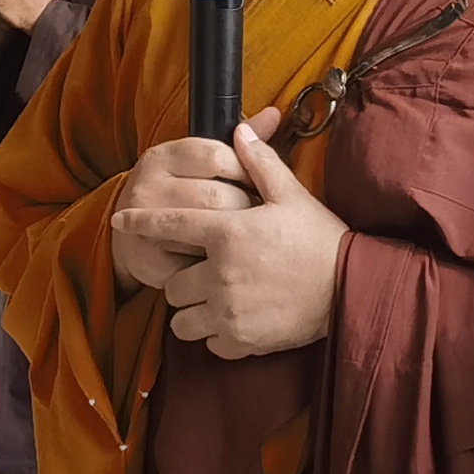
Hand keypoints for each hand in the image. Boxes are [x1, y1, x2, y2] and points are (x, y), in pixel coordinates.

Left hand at [110, 115, 343, 355]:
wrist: (353, 288)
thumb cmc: (322, 238)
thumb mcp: (292, 195)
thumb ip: (260, 163)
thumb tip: (240, 130)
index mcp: (227, 233)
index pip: (168, 226)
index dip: (140, 221)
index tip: (120, 219)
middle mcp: (220, 275)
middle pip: (172, 285)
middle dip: (181, 279)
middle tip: (204, 273)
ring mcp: (228, 312)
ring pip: (182, 321)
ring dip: (192, 312)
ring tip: (212, 302)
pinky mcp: (241, 342)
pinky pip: (208, 344)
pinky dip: (215, 335)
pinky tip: (234, 320)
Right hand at [111, 129, 256, 290]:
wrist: (132, 235)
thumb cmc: (179, 193)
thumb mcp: (201, 164)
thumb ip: (237, 144)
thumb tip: (273, 115)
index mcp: (162, 156)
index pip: (217, 156)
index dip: (247, 171)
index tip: (259, 184)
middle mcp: (147, 185)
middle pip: (216, 196)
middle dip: (246, 209)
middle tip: (258, 217)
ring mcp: (142, 223)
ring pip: (207, 230)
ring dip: (233, 236)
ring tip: (243, 236)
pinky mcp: (146, 257)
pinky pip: (196, 262)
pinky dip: (216, 262)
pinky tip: (222, 257)